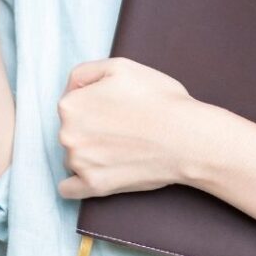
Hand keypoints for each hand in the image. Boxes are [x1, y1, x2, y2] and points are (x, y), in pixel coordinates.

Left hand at [56, 57, 208, 197]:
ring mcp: (79, 162)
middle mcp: (67, 134)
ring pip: (74, 155)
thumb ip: (84, 72)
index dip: (94, 101)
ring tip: (121, 147)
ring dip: (89, 153)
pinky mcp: (93, 186)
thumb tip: (71, 88)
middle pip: (71, 129)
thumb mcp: (119, 66)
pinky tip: (88, 176)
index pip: (72, 102)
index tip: (114, 106)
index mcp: (70, 104)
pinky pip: (68, 189)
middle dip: (90, 127)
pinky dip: (76, 184)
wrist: (188, 138)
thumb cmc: (158, 99)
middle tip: (122, 127)